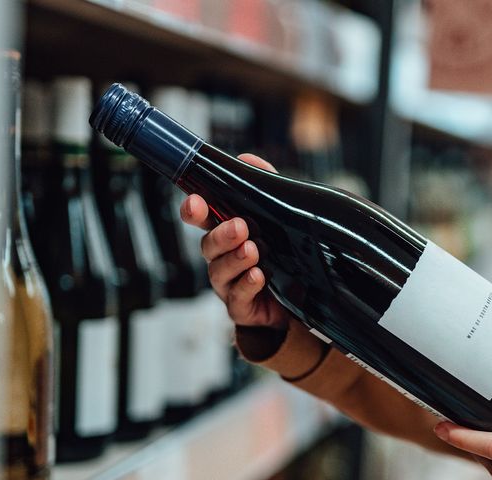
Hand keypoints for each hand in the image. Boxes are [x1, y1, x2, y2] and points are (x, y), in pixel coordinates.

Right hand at [179, 153, 288, 329]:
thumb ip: (264, 188)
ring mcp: (229, 284)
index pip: (202, 219)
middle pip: (207, 245)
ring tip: (252, 250)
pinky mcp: (241, 306)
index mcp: (226, 233)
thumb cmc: (279, 256)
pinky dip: (247, 285)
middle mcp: (222, 258)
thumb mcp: (277, 217)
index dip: (194, 211)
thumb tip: (248, 160)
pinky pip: (237, 297)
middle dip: (221, 234)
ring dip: (234, 259)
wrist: (296, 301)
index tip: (195, 203)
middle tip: (240, 227)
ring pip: (219, 271)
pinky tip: (259, 276)